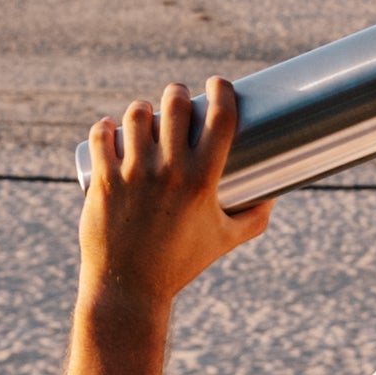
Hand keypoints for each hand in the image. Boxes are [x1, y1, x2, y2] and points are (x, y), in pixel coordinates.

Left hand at [77, 76, 268, 309]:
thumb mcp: (224, 241)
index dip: (223, 91)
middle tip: (178, 100)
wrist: (129, 289)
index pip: (220, 118)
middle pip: (177, 106)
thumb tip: (274, 196)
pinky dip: (105, 128)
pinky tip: (109, 128)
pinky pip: (102, 137)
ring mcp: (132, 175)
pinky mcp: (103, 181)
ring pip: (137, 116)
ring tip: (145, 116)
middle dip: (178, 94)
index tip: (219, 85)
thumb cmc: (180, 264)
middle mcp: (168, 172)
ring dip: (143, 109)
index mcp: (203, 181)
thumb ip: (254, 219)